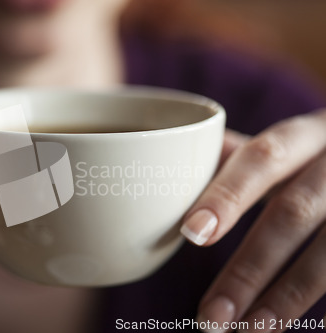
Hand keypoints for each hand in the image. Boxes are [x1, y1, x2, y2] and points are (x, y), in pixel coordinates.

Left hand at [181, 110, 325, 332]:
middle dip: (249, 269)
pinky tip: (300, 327)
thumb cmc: (318, 155)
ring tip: (248, 330)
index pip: (262, 159)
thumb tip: (179, 170)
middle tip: (211, 315)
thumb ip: (241, 156)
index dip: (227, 195)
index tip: (192, 233)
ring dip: (286, 298)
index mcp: (306, 136)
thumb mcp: (290, 144)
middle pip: (293, 214)